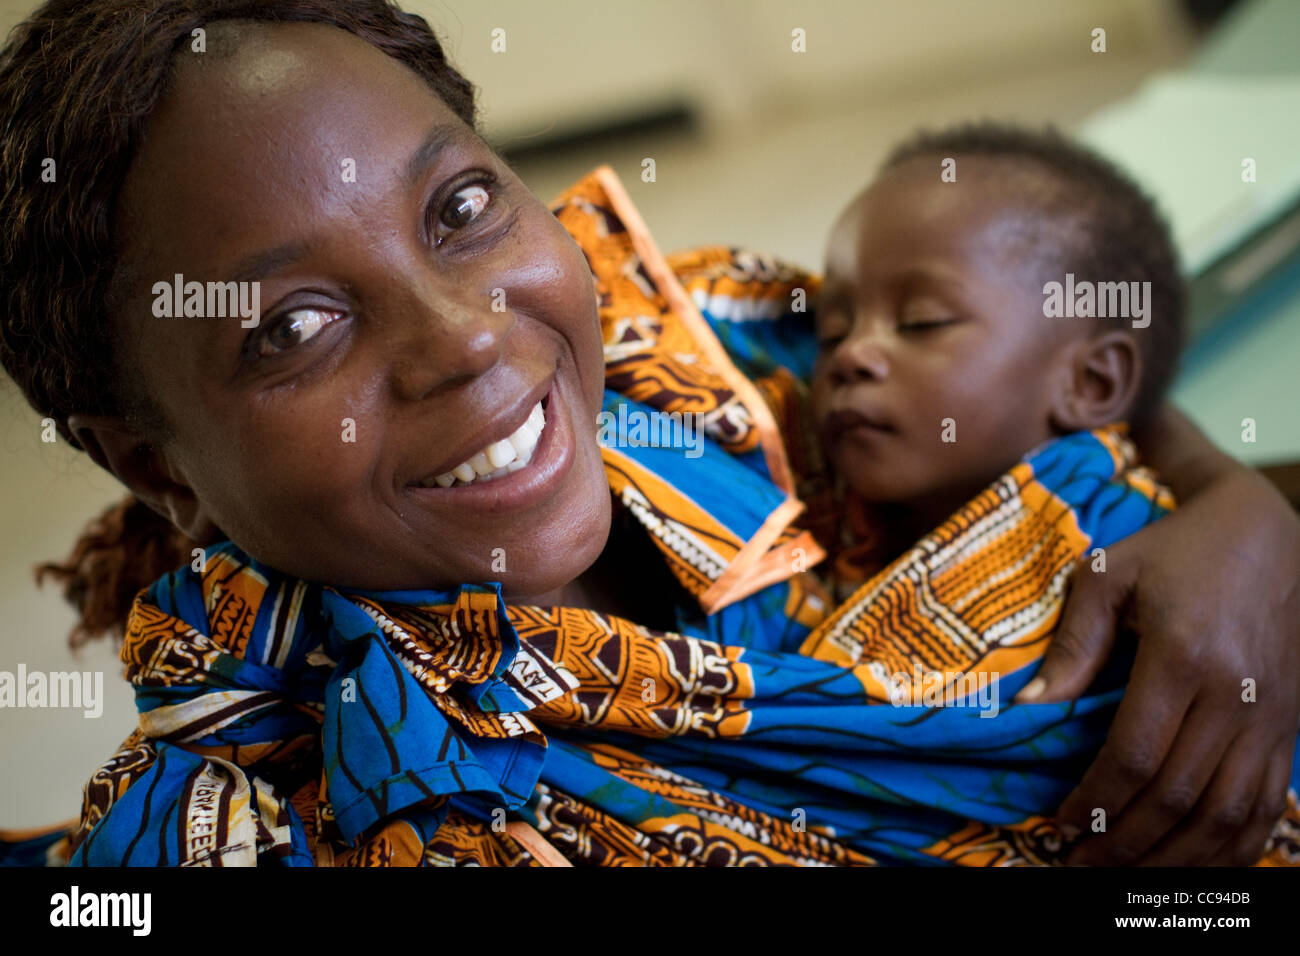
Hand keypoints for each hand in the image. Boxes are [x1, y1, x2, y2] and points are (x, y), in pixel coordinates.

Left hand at [1018, 468, 1298, 864]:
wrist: (1264, 535)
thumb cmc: (1174, 551)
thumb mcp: (1108, 578)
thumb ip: (1072, 646)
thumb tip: (1030, 708)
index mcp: (1184, 656)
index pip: (1135, 756)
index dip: (1096, 800)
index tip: (1060, 823)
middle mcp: (1235, 696)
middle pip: (1179, 797)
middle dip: (1125, 842)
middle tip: (1079, 863)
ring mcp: (1271, 718)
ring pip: (1228, 816)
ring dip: (1175, 859)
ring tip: (1124, 876)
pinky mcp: (1289, 729)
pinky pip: (1267, 807)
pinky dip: (1232, 848)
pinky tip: (1192, 866)